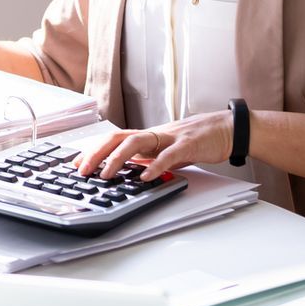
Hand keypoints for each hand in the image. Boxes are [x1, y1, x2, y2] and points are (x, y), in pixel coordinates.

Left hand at [76, 112, 232, 180]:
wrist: (228, 129)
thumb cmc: (198, 140)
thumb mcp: (167, 150)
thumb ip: (150, 157)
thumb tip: (130, 169)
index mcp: (149, 136)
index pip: (114, 139)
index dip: (94, 150)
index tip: (76, 164)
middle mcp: (155, 134)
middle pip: (118, 137)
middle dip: (97, 153)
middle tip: (82, 170)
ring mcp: (171, 137)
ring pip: (137, 143)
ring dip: (118, 159)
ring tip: (106, 174)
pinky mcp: (189, 144)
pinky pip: (169, 154)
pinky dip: (155, 165)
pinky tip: (145, 177)